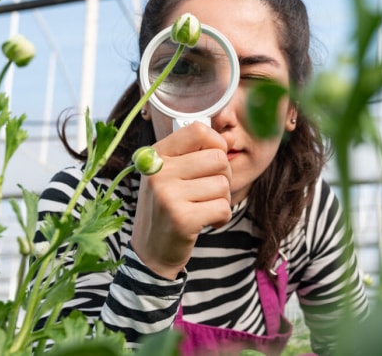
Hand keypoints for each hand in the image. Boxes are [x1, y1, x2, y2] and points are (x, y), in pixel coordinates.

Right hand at [130, 123, 231, 278]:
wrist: (151, 251)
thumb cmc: (167, 207)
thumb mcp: (172, 175)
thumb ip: (197, 154)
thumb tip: (230, 138)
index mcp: (156, 155)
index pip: (198, 130)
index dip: (216, 144)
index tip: (212, 163)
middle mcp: (158, 172)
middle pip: (218, 158)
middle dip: (223, 177)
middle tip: (209, 192)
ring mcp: (168, 195)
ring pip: (223, 185)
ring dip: (222, 200)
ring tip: (204, 208)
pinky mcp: (182, 219)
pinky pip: (223, 208)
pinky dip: (222, 217)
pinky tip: (206, 222)